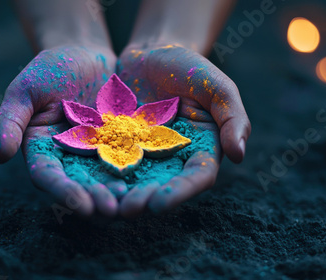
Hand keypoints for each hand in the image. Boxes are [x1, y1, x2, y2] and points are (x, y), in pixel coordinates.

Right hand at [0, 45, 121, 216]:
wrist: (83, 54)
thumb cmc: (48, 69)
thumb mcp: (25, 90)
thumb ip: (11, 120)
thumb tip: (0, 155)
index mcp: (42, 150)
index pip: (49, 176)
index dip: (64, 193)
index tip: (82, 206)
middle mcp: (69, 157)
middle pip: (80, 183)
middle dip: (95, 198)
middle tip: (113, 210)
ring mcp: (96, 151)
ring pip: (105, 177)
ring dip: (117, 192)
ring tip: (132, 202)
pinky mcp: (120, 142)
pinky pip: (128, 158)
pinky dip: (136, 170)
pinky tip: (149, 179)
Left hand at [117, 43, 250, 216]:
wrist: (152, 52)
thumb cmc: (190, 68)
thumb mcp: (217, 86)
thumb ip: (233, 116)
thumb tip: (239, 154)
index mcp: (201, 150)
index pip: (196, 177)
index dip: (180, 193)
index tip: (159, 203)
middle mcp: (173, 159)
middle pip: (162, 186)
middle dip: (145, 200)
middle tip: (126, 209)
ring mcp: (145, 155)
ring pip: (135, 181)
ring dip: (121, 195)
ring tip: (104, 203)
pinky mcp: (120, 146)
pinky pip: (111, 163)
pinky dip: (101, 175)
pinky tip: (86, 183)